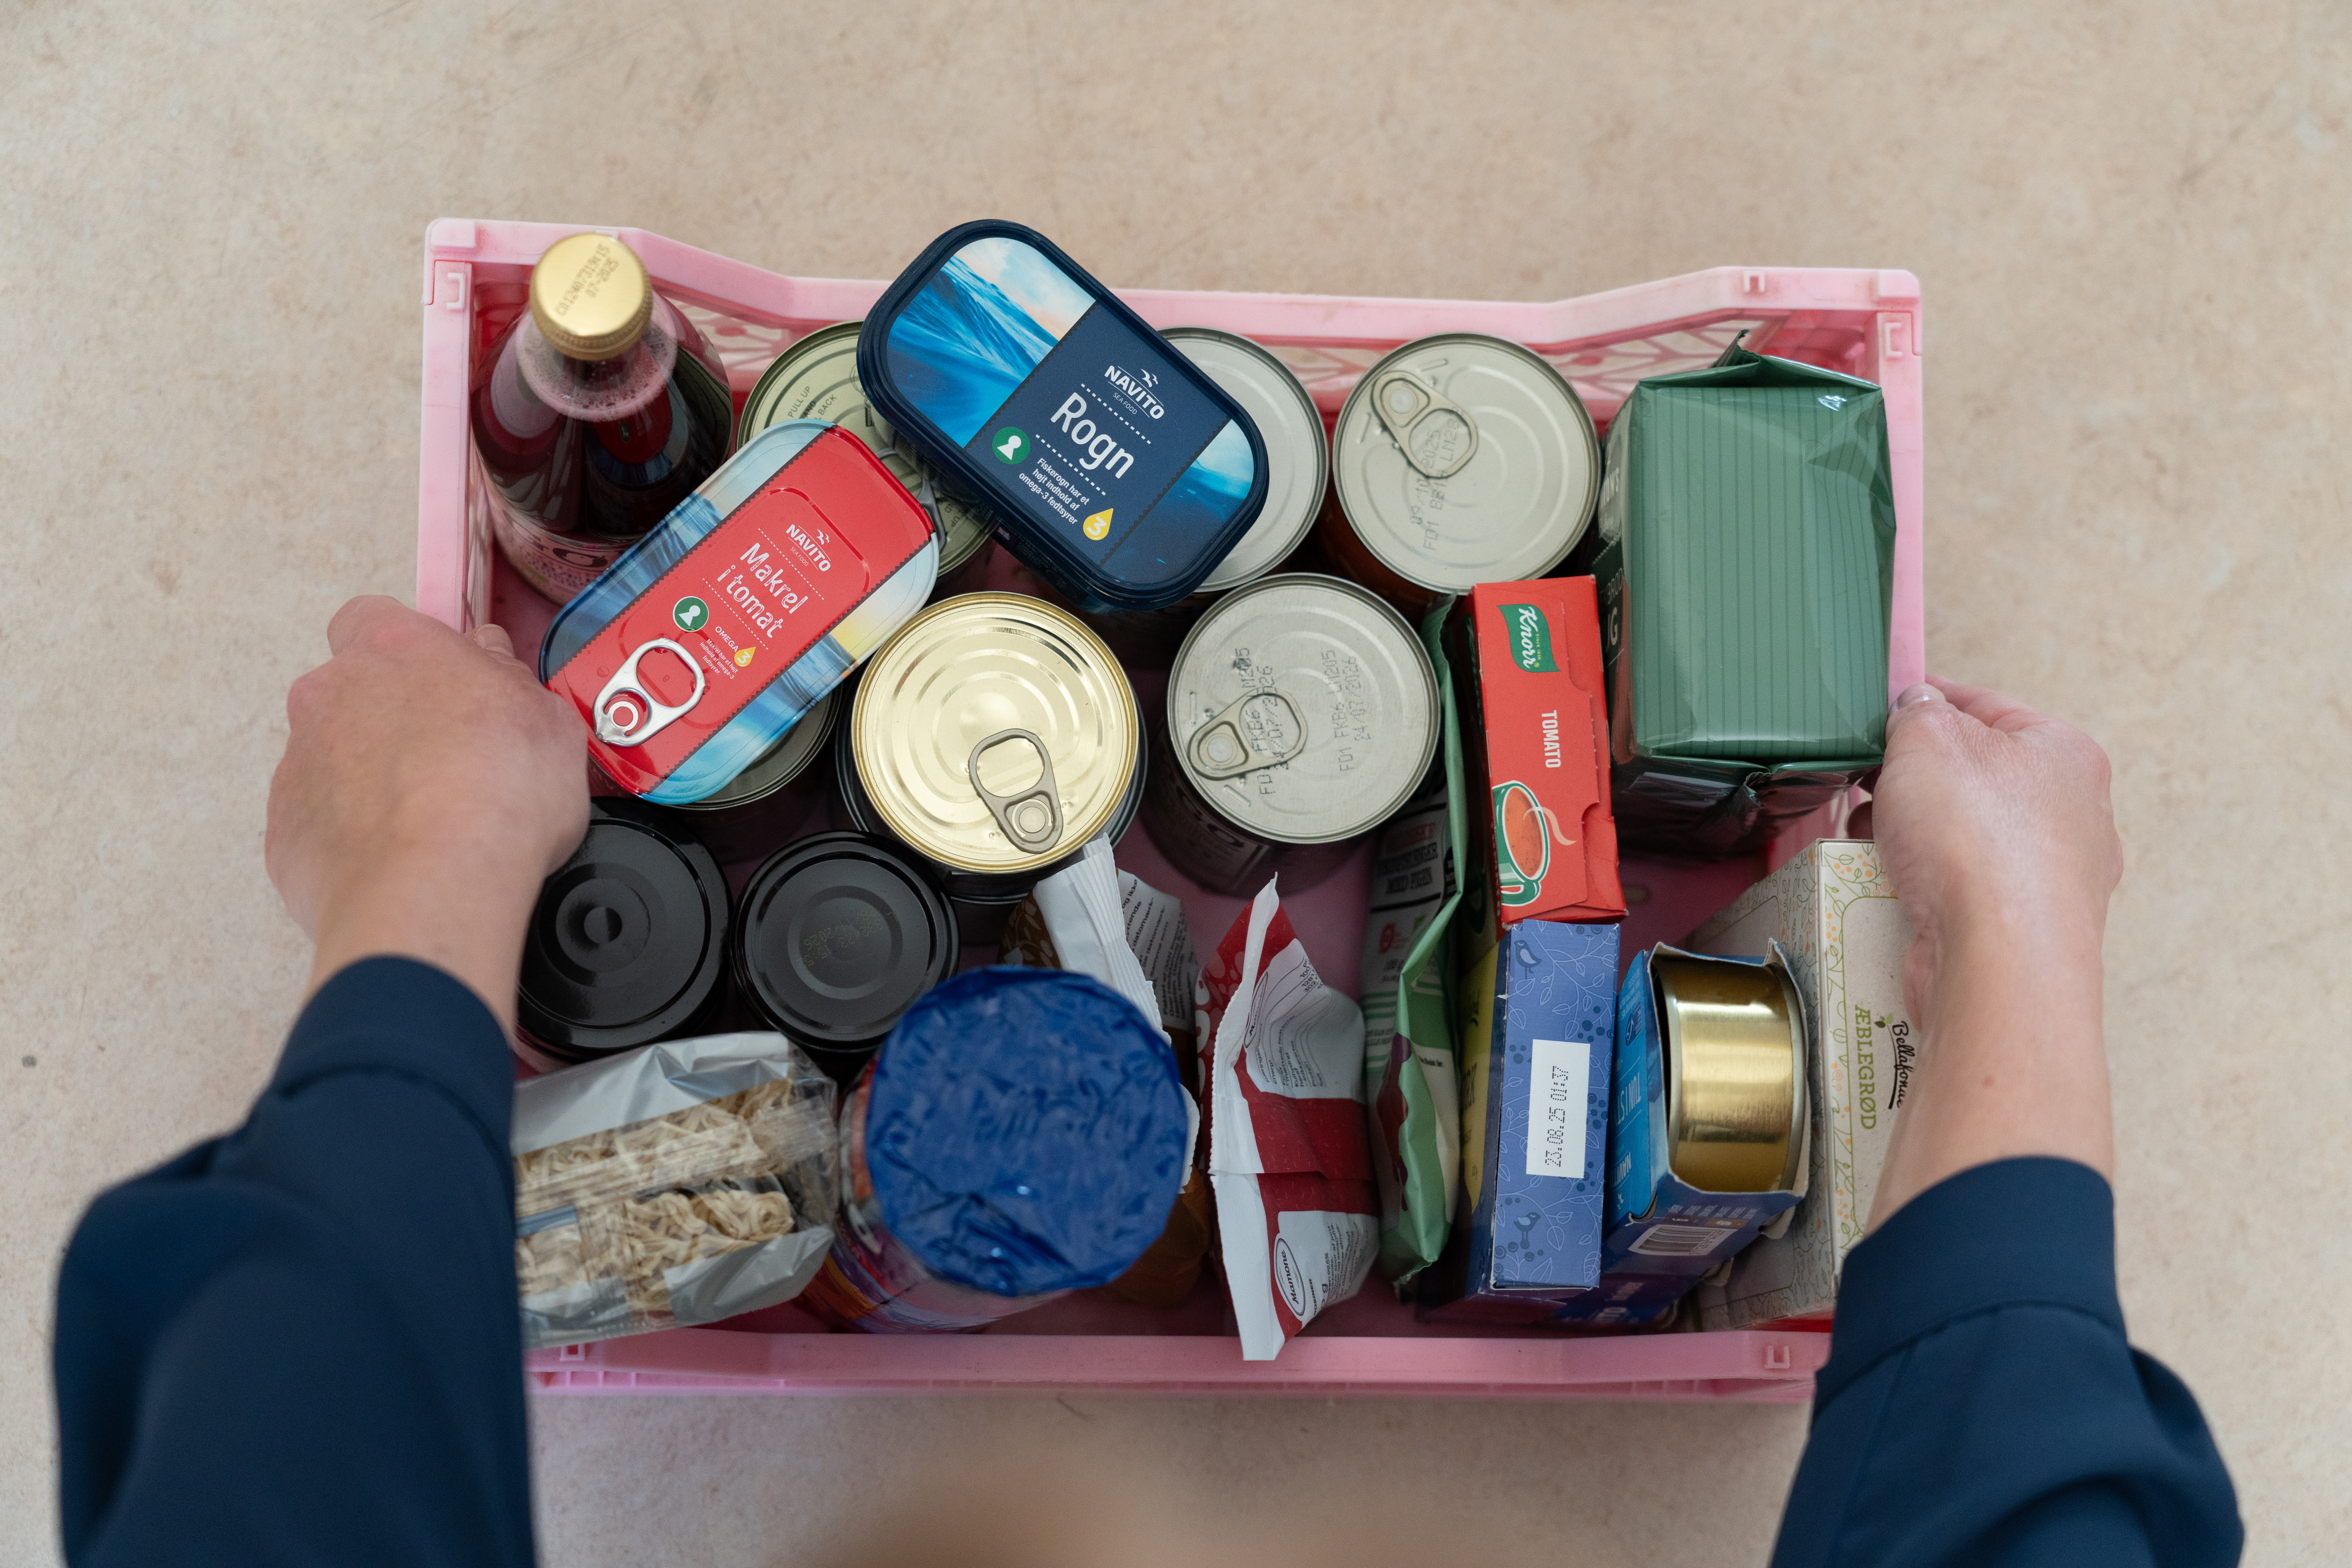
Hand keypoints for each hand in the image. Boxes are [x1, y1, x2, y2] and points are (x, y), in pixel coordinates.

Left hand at [266, 597, 587, 1026]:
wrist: (435, 887)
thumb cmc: (498, 791)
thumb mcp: (546, 717)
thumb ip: (507, 678)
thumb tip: (489, 662)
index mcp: (391, 647)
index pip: (372, 617)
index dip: (408, 650)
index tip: (444, 681)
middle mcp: (328, 694)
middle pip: (349, 692)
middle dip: (389, 719)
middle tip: (448, 763)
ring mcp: (298, 763)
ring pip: (333, 759)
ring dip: (371, 780)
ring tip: (428, 825)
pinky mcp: (284, 830)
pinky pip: (320, 822)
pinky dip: (353, 836)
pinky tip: (400, 860)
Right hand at [1865, 679, 2123, 1226]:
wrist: (1996, 959)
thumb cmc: (1977, 842)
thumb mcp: (1926, 738)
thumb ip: (1916, 711)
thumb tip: (1916, 709)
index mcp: (2065, 754)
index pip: (1987, 707)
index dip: (1928, 702)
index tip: (1884, 711)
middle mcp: (2072, 816)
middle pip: (1972, 779)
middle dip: (1911, 781)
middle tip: (1867, 784)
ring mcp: (2052, 881)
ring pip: (1961, 840)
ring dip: (1909, 837)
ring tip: (1871, 841)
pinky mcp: (2020, 932)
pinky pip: (1955, 894)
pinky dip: (1919, 887)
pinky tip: (1889, 887)